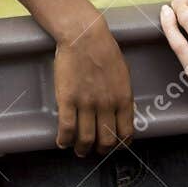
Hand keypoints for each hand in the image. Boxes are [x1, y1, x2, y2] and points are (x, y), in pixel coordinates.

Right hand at [52, 17, 134, 156]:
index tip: (115, 146)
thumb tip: (120, 111)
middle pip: (106, 140)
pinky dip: (64, 140)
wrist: (84, 36)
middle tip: (95, 150)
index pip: (125, 133)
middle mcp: (107, 105)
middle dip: (101, 150)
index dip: (120, 144)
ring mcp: (86, 104)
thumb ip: (122, 94)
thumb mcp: (123, 74)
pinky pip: (66, 128)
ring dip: (82, 149)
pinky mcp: (67, 100)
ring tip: (79, 151)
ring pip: (86, 139)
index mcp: (123, 99)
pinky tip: (62, 142)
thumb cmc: (104, 50)